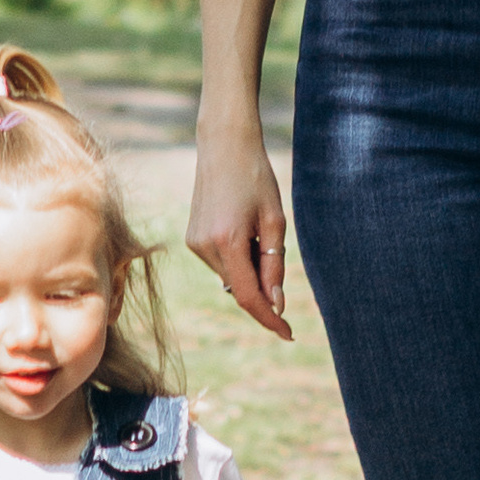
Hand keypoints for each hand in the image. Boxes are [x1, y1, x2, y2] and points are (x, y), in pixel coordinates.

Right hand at [188, 132, 292, 341]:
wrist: (224, 145)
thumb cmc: (257, 178)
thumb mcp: (275, 221)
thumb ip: (274, 265)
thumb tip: (275, 305)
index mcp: (227, 242)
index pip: (249, 297)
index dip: (270, 319)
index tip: (288, 334)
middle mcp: (204, 247)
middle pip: (241, 287)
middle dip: (263, 283)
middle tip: (271, 241)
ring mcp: (193, 244)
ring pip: (230, 276)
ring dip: (249, 267)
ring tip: (254, 225)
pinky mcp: (191, 239)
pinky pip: (221, 262)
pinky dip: (237, 257)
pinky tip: (241, 225)